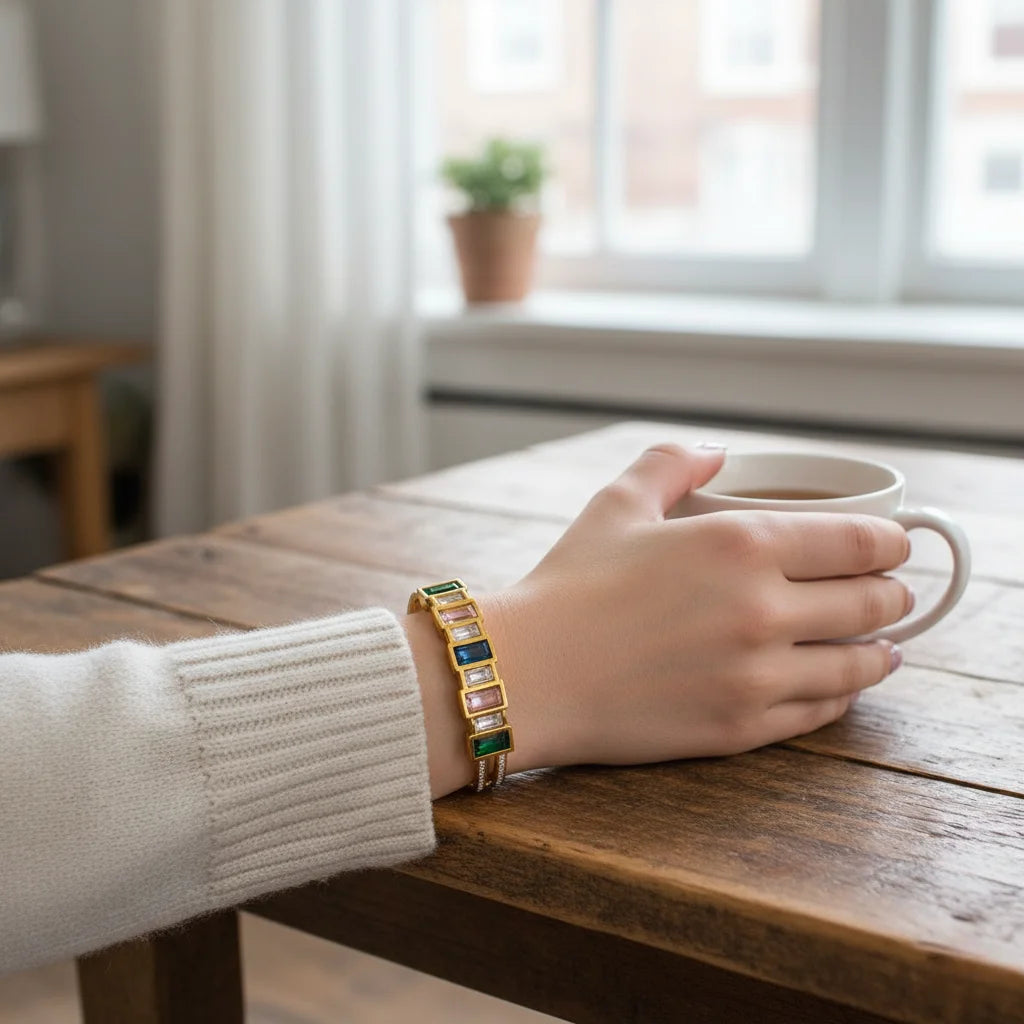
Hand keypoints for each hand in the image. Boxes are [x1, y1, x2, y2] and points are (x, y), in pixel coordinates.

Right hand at [484, 444, 911, 774]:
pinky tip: (841, 685)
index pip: (861, 541)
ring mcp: (757, 675)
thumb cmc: (568, 586)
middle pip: (874, 603)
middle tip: (892, 593)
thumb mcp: (617, 504)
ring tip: (885, 646)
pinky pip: (821, 711)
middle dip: (893, 594)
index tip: (895, 543)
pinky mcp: (741, 727)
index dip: (891, 541)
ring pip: (860, 663)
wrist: (526, 675)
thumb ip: (672, 461)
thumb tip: (714, 450)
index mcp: (741, 544)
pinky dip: (842, 694)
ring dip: (883, 651)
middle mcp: (763, 609)